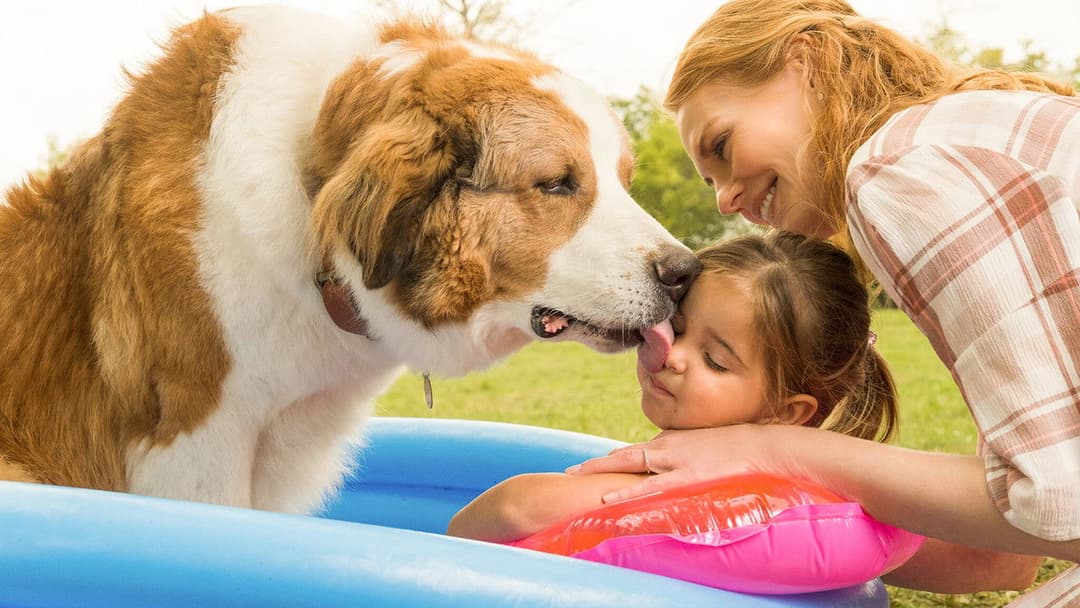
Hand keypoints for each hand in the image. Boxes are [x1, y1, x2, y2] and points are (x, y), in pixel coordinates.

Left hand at [566, 425, 787, 502]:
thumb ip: (682, 457)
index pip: (633, 451)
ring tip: (575, 478)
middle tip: (569, 471)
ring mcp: (675, 461)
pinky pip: (651, 489)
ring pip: (630, 466)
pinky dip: (628, 494)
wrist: (760, 446)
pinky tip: (609, 501)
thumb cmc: (734, 449)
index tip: (590, 466)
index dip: (611, 460)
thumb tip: (670, 470)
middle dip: (595, 464)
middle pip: (623, 455)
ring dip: (602, 473)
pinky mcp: (687, 477)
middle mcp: (666, 447)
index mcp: (670, 441)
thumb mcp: (701, 449)